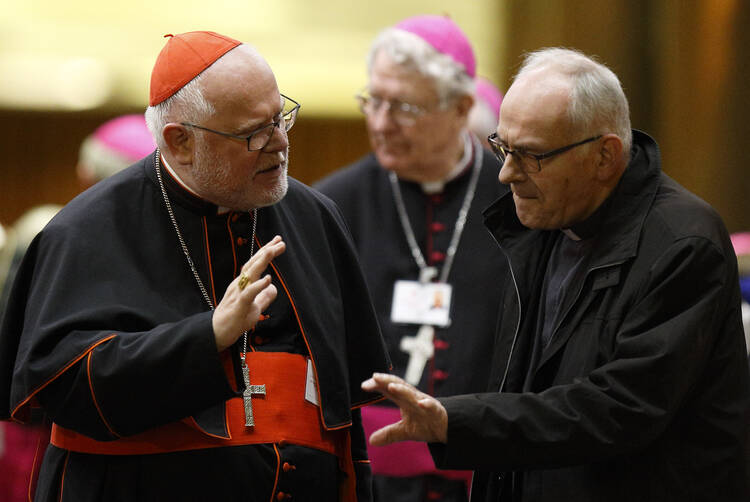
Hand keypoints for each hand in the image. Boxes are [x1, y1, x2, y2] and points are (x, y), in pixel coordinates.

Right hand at [212, 236, 285, 351]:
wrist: (216, 334)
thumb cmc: (234, 321)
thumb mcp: (254, 307)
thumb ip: (263, 297)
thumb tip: (274, 288)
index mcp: (243, 284)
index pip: (255, 264)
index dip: (266, 252)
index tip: (278, 242)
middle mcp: (239, 285)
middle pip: (253, 264)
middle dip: (267, 251)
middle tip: (280, 241)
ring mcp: (238, 294)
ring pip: (250, 274)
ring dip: (262, 261)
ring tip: (273, 250)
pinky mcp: (238, 306)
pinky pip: (249, 294)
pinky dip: (258, 285)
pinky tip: (268, 279)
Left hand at [361, 373, 447, 444]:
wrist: (447, 428)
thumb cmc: (425, 424)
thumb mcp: (405, 431)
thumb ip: (389, 434)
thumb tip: (371, 440)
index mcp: (404, 400)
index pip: (388, 390)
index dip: (377, 386)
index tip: (364, 386)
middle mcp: (413, 398)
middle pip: (399, 386)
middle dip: (387, 381)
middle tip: (374, 377)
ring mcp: (425, 403)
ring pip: (413, 394)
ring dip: (403, 390)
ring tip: (392, 387)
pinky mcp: (436, 410)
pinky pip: (432, 406)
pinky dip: (426, 404)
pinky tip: (421, 403)